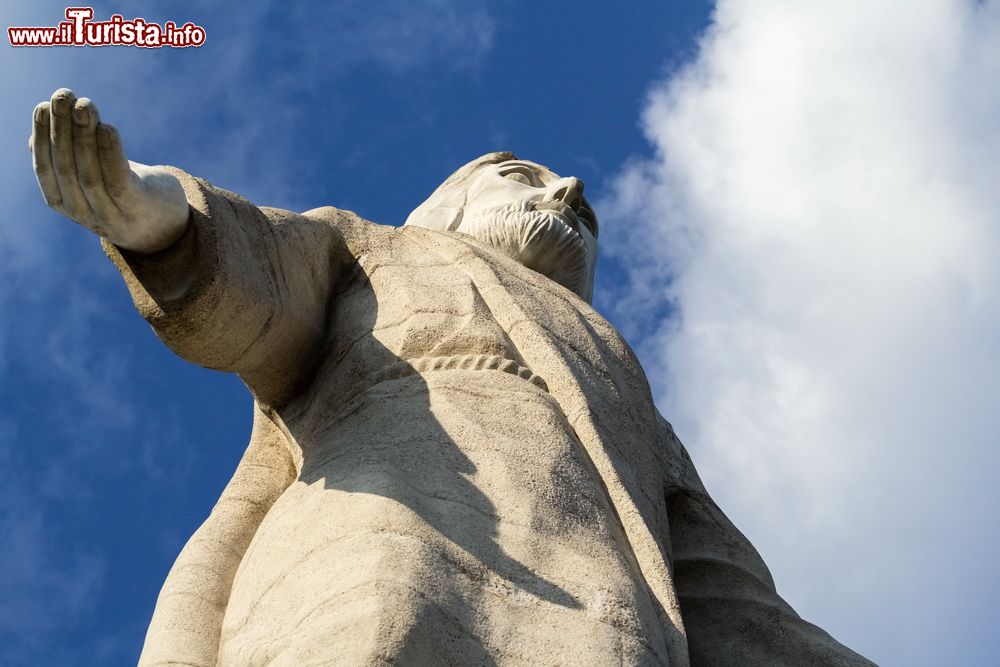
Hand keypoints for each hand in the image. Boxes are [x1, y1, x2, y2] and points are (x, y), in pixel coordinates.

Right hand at [30, 88, 189, 252]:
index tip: (42, 105)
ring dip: (84, 135)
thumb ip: (68, 162)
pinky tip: (107, 128)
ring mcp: (111, 215)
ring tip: (84, 104)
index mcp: (65, 204)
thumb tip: (36, 137)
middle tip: (63, 95)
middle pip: (66, 168)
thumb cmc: (125, 193)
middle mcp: (84, 214)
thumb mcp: (92, 178)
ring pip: (89, 174)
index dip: (41, 137)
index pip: (46, 169)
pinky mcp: (137, 210)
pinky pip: (119, 182)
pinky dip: (110, 154)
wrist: (167, 227)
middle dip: (61, 128)